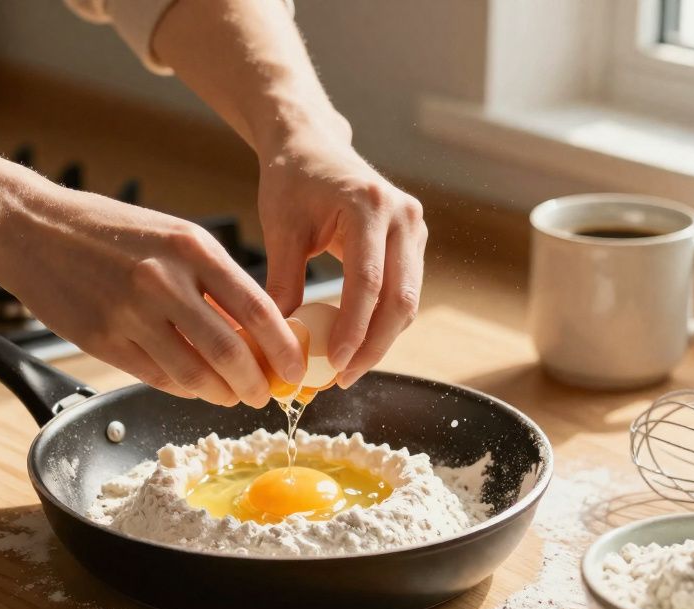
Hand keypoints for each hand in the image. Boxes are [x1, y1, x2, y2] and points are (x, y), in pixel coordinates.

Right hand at [0, 185, 303, 406]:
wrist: (32, 227)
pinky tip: (192, 387)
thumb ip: (211, 282)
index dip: (284, 349)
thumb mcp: (171, 237)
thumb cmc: (107, 230)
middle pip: (230, 352)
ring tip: (230, 395)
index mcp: (192, 246)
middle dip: (256, 383)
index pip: (257, 309)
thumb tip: (253, 333)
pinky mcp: (103, 339)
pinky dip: (183, 389)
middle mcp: (164, 279)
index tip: (296, 370)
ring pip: (194, 374)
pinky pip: (157, 378)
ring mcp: (131, 312)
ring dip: (220, 393)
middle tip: (264, 393)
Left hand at [257, 132, 426, 387]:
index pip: (368, 283)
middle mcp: (403, 215)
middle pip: (400, 299)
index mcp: (369, 206)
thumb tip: (279, 343)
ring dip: (380, 340)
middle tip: (342, 379)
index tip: (334, 365)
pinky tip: (356, 343)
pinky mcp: (413, 239)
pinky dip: (382, 321)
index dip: (354, 330)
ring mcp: (414, 227)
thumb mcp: (280, 230)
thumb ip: (282, 283)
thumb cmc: (292, 180)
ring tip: (345, 369)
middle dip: (373, 347)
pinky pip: (403, 291)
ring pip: (407, 301)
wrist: (312, 144)